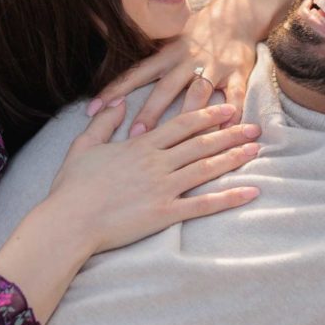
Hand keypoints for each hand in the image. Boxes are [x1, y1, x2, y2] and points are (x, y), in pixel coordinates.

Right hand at [46, 100, 262, 255]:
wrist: (69, 221)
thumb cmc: (72, 187)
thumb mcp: (84, 146)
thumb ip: (104, 123)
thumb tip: (117, 103)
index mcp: (141, 146)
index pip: (182, 125)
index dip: (208, 116)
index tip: (228, 109)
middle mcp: (157, 162)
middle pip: (201, 143)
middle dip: (230, 134)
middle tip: (255, 128)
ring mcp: (162, 187)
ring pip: (206, 168)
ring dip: (233, 158)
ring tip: (255, 151)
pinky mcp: (164, 214)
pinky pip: (203, 205)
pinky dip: (229, 198)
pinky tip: (249, 193)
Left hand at [88, 0, 292, 130]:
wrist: (239, 14)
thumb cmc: (200, 32)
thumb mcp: (171, 39)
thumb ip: (150, 60)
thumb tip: (115, 75)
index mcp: (169, 53)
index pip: (137, 72)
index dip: (116, 89)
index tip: (94, 109)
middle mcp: (188, 60)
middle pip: (166, 87)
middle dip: (150, 111)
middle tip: (135, 134)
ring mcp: (214, 67)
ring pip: (198, 94)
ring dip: (187, 117)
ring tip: (178, 143)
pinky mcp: (237, 73)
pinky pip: (235, 96)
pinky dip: (231, 113)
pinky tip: (225, 131)